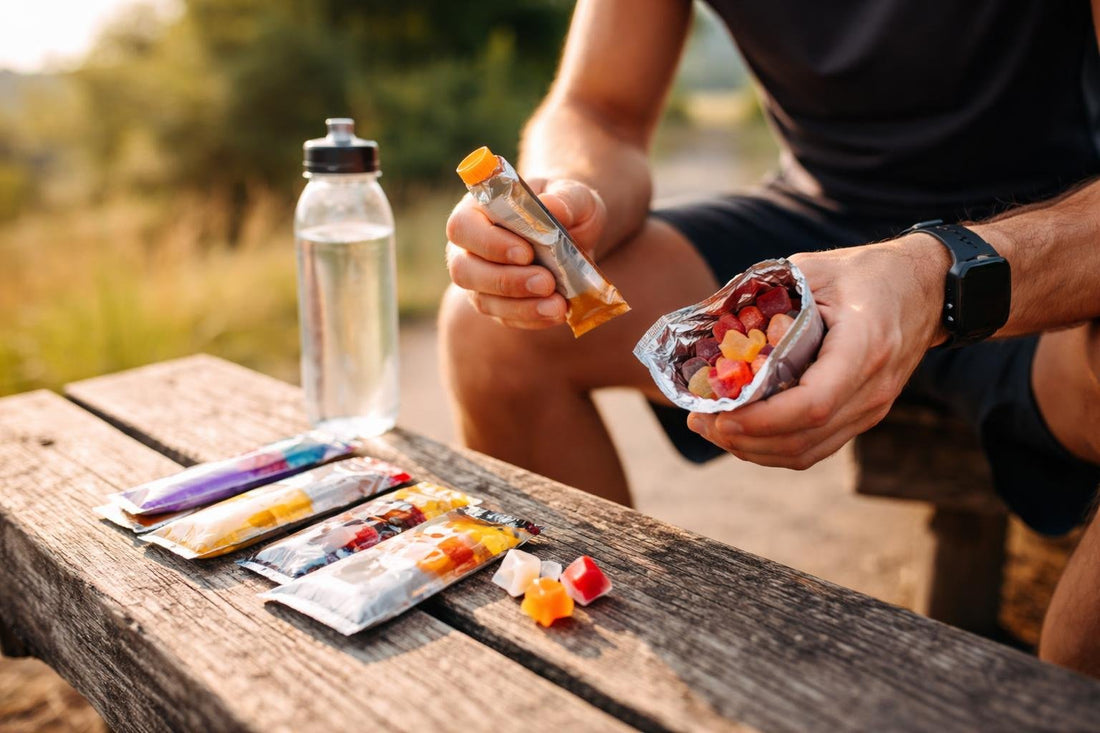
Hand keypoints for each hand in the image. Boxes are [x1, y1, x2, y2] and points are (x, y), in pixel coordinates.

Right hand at [445, 179, 606, 328]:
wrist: (575, 233)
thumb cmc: (566, 207)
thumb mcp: (574, 196)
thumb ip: (565, 199)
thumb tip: (551, 207)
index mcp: (477, 210)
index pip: (463, 227)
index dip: (490, 243)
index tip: (526, 253)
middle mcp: (469, 247)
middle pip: (464, 270)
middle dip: (506, 281)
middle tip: (546, 283)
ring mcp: (479, 280)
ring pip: (483, 300)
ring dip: (521, 306)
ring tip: (558, 306)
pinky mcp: (497, 305)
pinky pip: (506, 318)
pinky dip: (532, 318)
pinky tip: (558, 312)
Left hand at [687, 236, 951, 468]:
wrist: (928, 289)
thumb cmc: (870, 272)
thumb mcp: (816, 268)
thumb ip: (765, 292)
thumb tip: (705, 318)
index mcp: (864, 346)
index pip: (813, 404)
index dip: (762, 420)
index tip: (720, 414)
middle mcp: (872, 388)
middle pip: (803, 439)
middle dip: (744, 439)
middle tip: (700, 422)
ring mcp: (871, 408)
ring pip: (806, 452)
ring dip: (753, 450)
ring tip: (711, 428)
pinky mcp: (862, 416)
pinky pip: (815, 447)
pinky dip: (773, 448)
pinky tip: (742, 432)